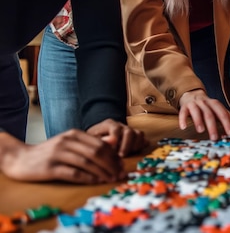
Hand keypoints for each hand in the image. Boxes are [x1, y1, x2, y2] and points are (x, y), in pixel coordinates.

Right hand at [0, 130, 124, 183]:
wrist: (21, 158)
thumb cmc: (50, 152)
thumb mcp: (70, 143)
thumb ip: (90, 143)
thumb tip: (115, 142)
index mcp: (74, 134)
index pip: (100, 144)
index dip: (114, 155)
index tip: (122, 165)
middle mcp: (67, 141)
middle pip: (96, 152)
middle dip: (111, 164)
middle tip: (120, 174)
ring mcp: (57, 154)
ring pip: (87, 163)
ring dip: (102, 173)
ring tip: (111, 179)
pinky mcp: (50, 168)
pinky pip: (73, 173)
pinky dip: (87, 178)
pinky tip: (96, 181)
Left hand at [87, 118, 146, 156]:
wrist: (100, 136)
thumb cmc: (95, 139)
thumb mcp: (92, 139)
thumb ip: (100, 140)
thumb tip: (111, 142)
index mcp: (109, 124)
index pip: (116, 128)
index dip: (115, 139)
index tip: (112, 150)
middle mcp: (122, 126)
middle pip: (130, 131)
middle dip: (127, 145)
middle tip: (121, 156)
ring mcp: (130, 131)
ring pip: (139, 134)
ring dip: (135, 146)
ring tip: (128, 154)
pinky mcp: (136, 138)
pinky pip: (144, 139)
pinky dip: (141, 146)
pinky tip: (134, 153)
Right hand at [179, 89, 229, 140]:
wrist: (192, 94)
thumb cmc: (206, 106)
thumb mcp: (215, 109)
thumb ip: (223, 119)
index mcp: (215, 104)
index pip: (224, 113)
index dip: (228, 124)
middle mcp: (206, 103)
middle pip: (210, 114)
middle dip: (213, 126)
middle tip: (214, 138)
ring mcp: (195, 104)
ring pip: (197, 112)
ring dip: (199, 121)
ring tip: (201, 131)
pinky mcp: (185, 106)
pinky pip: (183, 112)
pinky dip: (183, 119)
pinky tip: (183, 127)